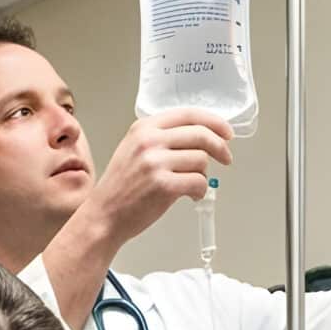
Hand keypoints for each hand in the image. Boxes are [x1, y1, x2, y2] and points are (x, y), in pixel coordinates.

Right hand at [85, 107, 234, 246]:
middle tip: (226, 158)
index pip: (188, 115)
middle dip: (220, 147)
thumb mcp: (134, 149)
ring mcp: (156, 163)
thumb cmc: (121, 187)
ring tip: (192, 185)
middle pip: (201, 134)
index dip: (214, 122)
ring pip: (202, 160)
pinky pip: (199, 182)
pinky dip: (200, 191)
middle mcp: (149, 141)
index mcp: (144, 128)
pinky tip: (191, 195)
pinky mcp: (164, 186)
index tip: (226, 132)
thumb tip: (199, 137)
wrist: (104, 214)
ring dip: (204, 174)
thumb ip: (162, 138)